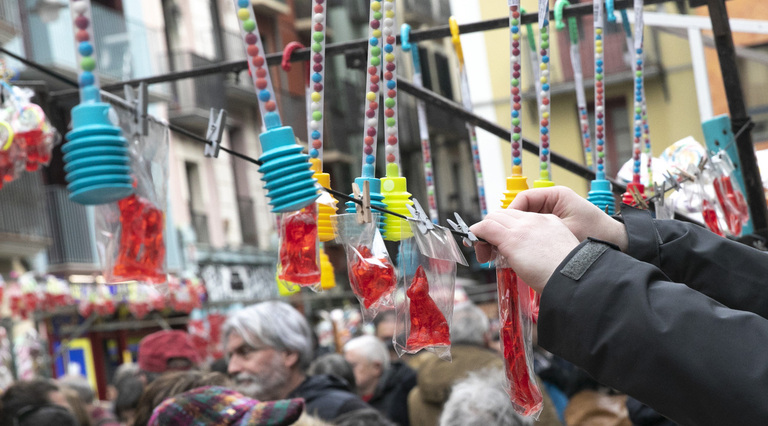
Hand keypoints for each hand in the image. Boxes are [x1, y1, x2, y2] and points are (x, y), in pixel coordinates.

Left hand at [470, 209, 578, 292]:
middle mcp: (535, 220)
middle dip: (493, 229)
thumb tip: (529, 257)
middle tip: (490, 249)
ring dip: (483, 233)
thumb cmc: (568, 274)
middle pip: (504, 215)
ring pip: (493, 218)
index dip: (507, 228)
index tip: (503, 244)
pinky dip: (476, 232)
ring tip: (483, 251)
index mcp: (550, 221)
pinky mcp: (511, 239)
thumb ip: (542, 248)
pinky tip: (473, 242)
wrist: (574, 278)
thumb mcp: (558, 253)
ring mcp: (523, 228)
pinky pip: (486, 227)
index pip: (519, 217)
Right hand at [510, 187, 627, 250]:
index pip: (522, 199)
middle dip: (508, 224)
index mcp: (555, 195)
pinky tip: (521, 249)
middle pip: (520, 209)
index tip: (499, 230)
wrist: (616, 242)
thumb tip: (514, 232)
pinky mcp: (555, 224)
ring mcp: (553, 212)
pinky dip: (525, 237)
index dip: (509, 214)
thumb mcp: (565, 229)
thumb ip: (540, 228)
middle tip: (497, 241)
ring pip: (525, 220)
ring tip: (506, 246)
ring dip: (516, 232)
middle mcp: (552, 201)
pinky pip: (533, 228)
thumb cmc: (595, 232)